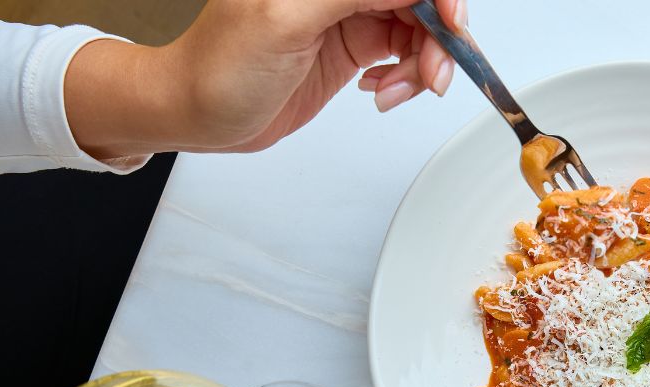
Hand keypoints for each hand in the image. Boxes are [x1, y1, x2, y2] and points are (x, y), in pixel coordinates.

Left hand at [64, 0, 465, 159]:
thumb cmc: (219, 69)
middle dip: (436, 39)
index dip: (439, 0)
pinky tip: (381, 90)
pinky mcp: (352, 45)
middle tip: (430, 77)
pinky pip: (403, 51)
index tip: (451, 30)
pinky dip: (407, 75)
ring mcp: (348, 14)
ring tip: (395, 92)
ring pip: (418, 27)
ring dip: (422, 64)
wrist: (198, 113)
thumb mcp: (285, 21)